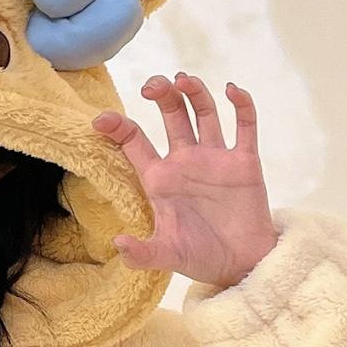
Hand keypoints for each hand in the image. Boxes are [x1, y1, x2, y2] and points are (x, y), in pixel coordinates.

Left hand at [92, 75, 278, 289]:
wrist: (241, 265)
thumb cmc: (201, 258)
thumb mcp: (167, 256)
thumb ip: (142, 252)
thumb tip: (117, 243)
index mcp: (160, 179)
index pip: (135, 143)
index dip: (118, 127)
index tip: (101, 119)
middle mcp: (185, 161)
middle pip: (171, 115)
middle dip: (162, 94)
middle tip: (153, 86)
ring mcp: (215, 158)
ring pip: (204, 112)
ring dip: (195, 92)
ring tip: (184, 80)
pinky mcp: (244, 162)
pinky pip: (245, 125)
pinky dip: (241, 104)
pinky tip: (232, 90)